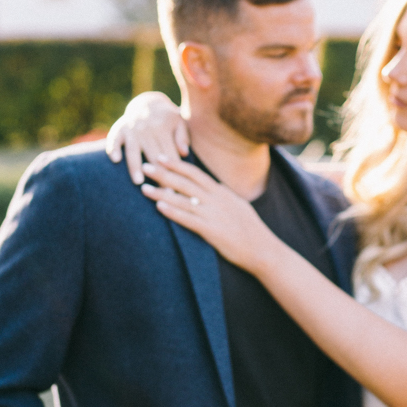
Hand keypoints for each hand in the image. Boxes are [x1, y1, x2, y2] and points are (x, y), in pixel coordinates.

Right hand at [106, 92, 189, 185]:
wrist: (147, 103)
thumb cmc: (168, 119)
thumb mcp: (179, 122)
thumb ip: (183, 137)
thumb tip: (184, 153)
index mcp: (163, 127)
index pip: (169, 154)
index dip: (172, 173)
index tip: (175, 190)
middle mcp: (147, 128)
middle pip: (152, 155)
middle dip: (157, 175)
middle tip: (161, 194)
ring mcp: (132, 128)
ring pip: (133, 150)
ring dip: (135, 166)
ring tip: (138, 182)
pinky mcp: (119, 128)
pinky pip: (114, 139)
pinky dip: (114, 148)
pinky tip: (115, 160)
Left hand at [141, 158, 272, 271]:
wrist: (263, 250)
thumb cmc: (251, 230)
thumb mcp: (239, 205)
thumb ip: (224, 195)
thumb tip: (214, 185)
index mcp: (222, 192)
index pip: (196, 173)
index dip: (177, 164)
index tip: (161, 157)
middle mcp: (216, 200)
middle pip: (185, 182)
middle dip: (163, 173)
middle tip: (145, 165)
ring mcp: (213, 214)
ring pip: (182, 199)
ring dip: (161, 192)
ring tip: (143, 188)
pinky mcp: (211, 231)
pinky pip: (188, 219)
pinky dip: (172, 212)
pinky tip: (158, 207)